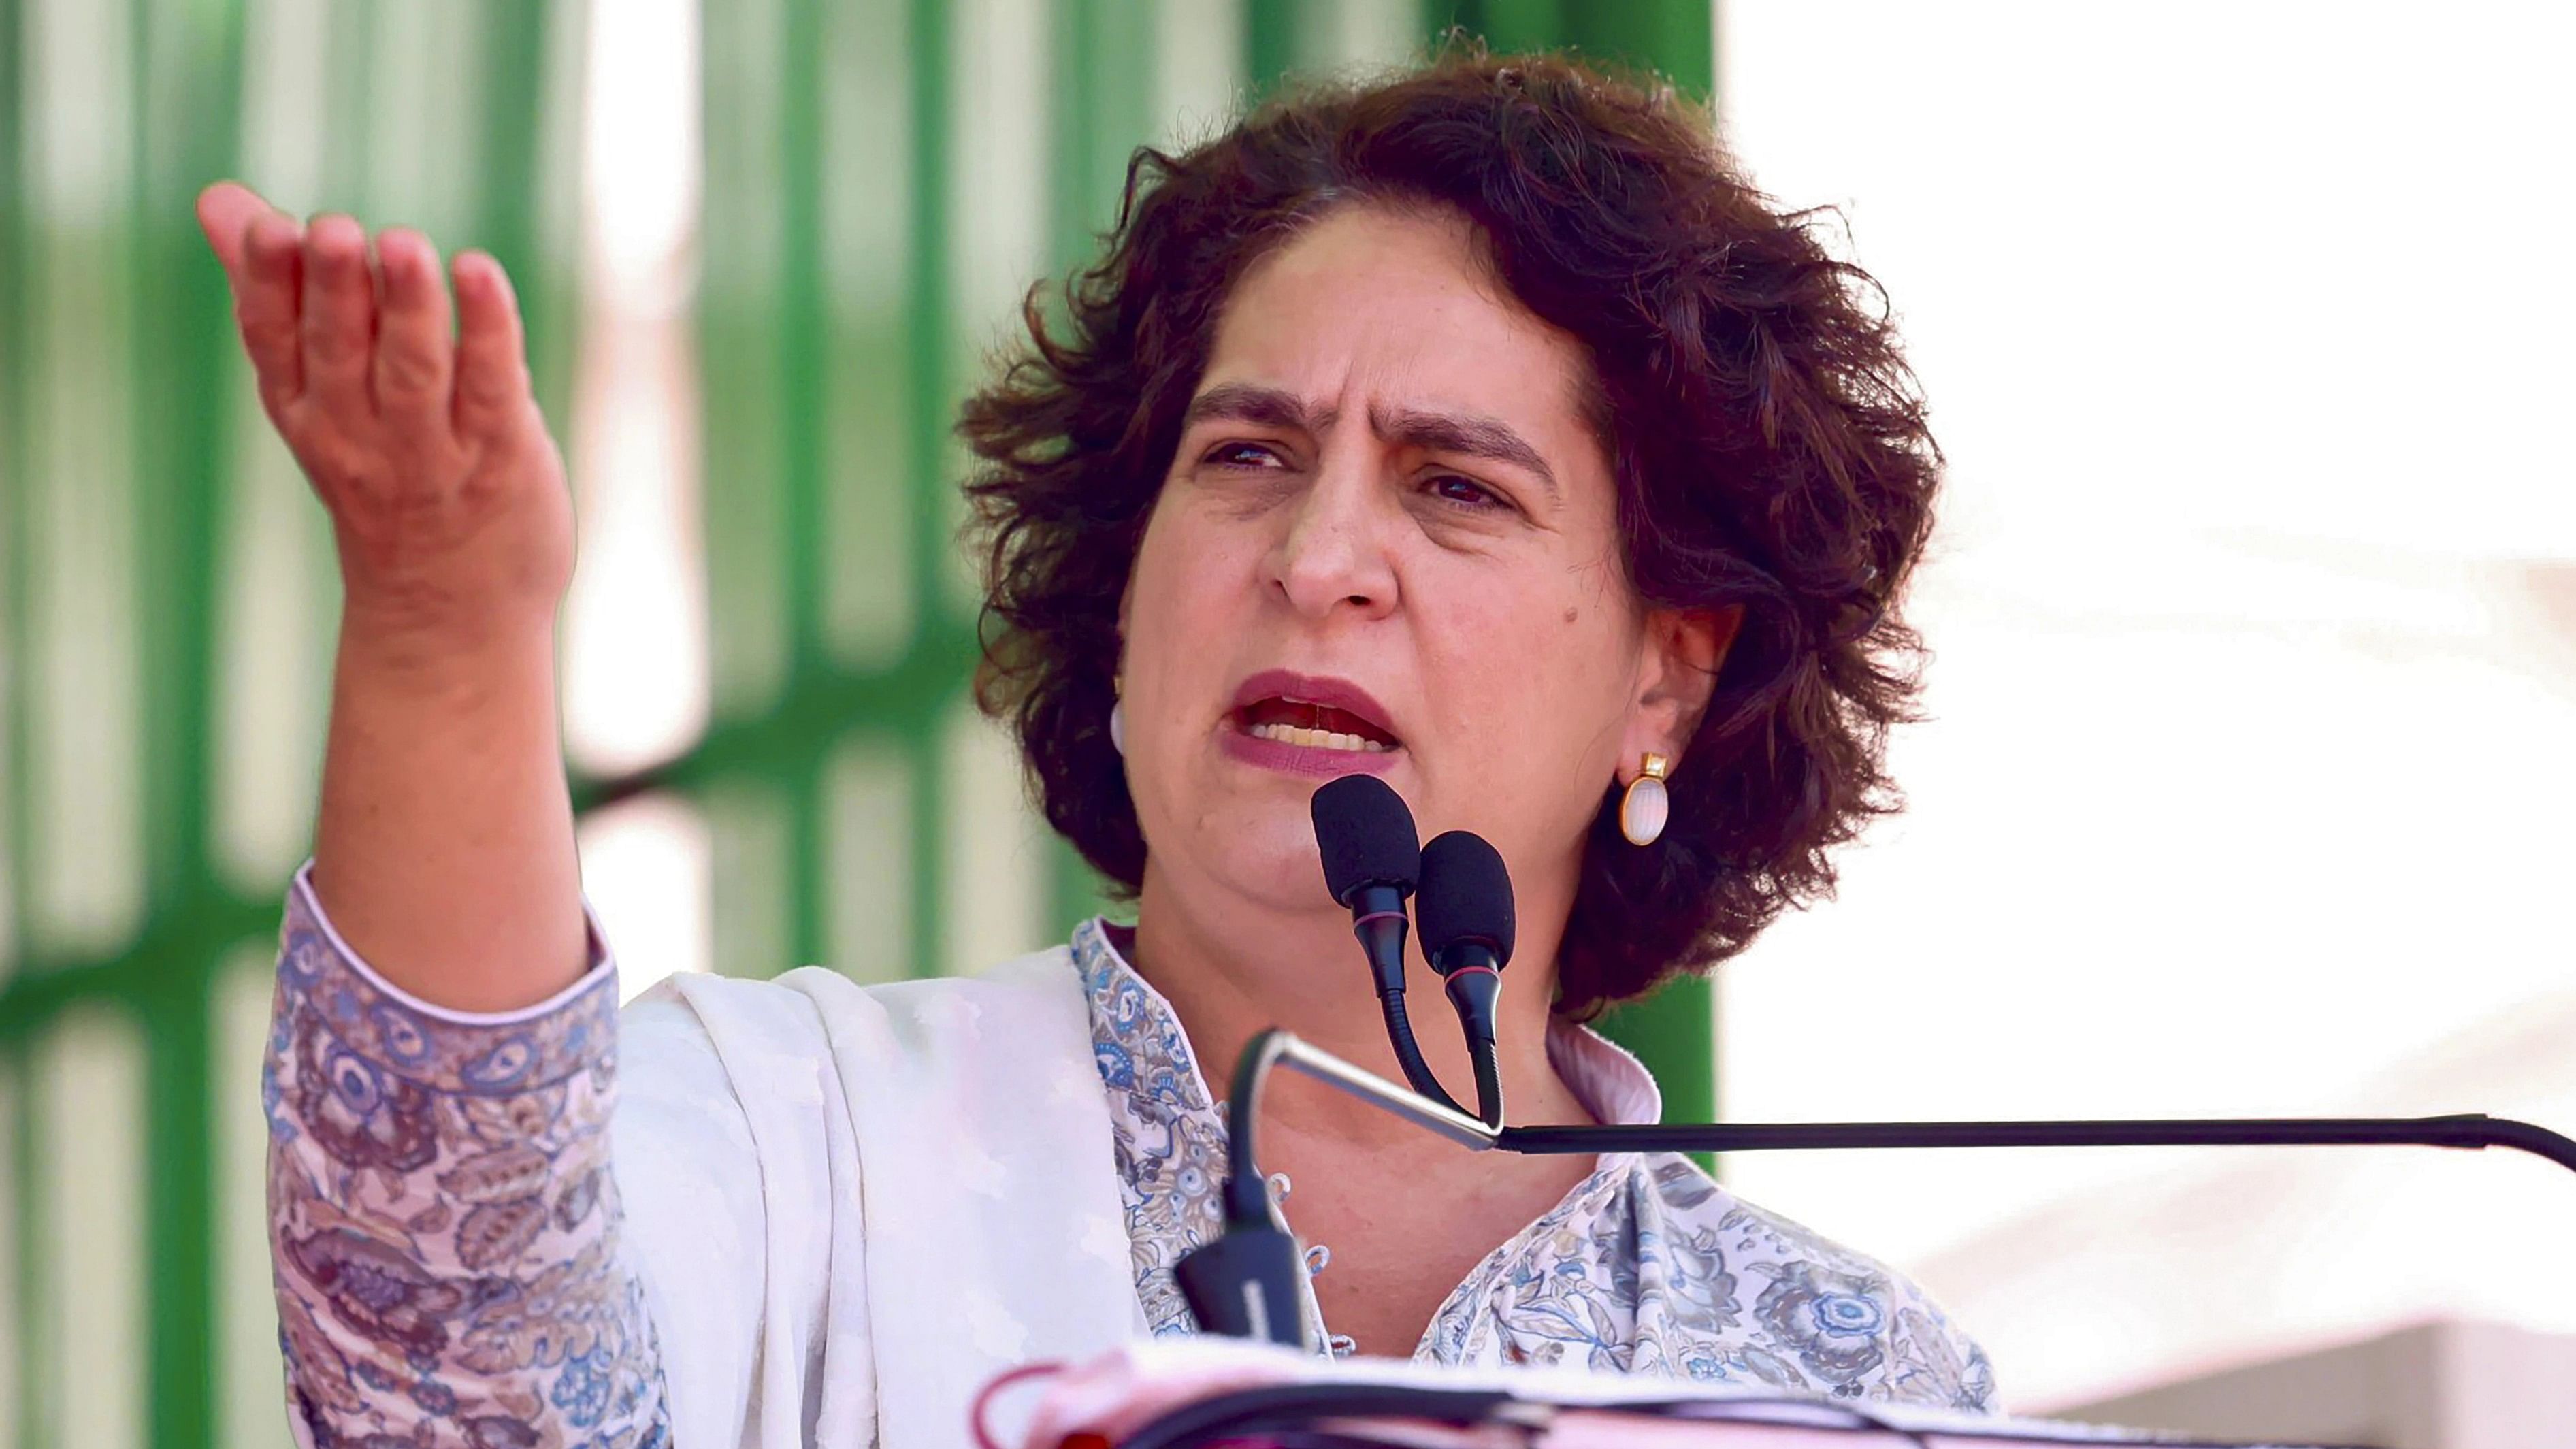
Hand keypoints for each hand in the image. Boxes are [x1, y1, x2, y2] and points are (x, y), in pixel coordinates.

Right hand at [195, 181, 573, 654]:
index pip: (275, 342)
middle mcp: (360, 433)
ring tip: (403, 244)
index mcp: (306, 411)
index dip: (270, 285)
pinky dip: (488, 329)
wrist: (450, 617)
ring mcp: (432, 450)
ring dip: (410, 306)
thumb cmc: (384, 483)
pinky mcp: (501, 455)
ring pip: (415, 370)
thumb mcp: (315, 397)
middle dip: (337, 289)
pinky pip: (493, 386)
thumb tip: (220, 201)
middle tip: (333, 229)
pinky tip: (480, 273)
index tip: (271, 227)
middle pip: (341, 352)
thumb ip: (281, 296)